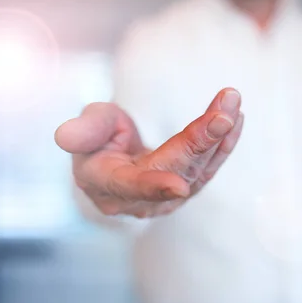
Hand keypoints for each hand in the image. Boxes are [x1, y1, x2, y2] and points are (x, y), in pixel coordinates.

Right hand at [55, 88, 243, 217]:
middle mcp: (139, 199)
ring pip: (197, 169)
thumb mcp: (88, 129)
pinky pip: (208, 168)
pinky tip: (237, 119)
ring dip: (218, 137)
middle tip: (224, 112)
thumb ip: (85, 131)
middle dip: (200, 141)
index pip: (132, 186)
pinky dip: (224, 143)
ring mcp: (165, 198)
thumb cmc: (97, 141)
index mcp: (108, 186)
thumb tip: (64, 137)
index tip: (179, 186)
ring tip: (233, 103)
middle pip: (175, 171)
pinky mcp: (185, 189)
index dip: (154, 186)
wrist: (113, 162)